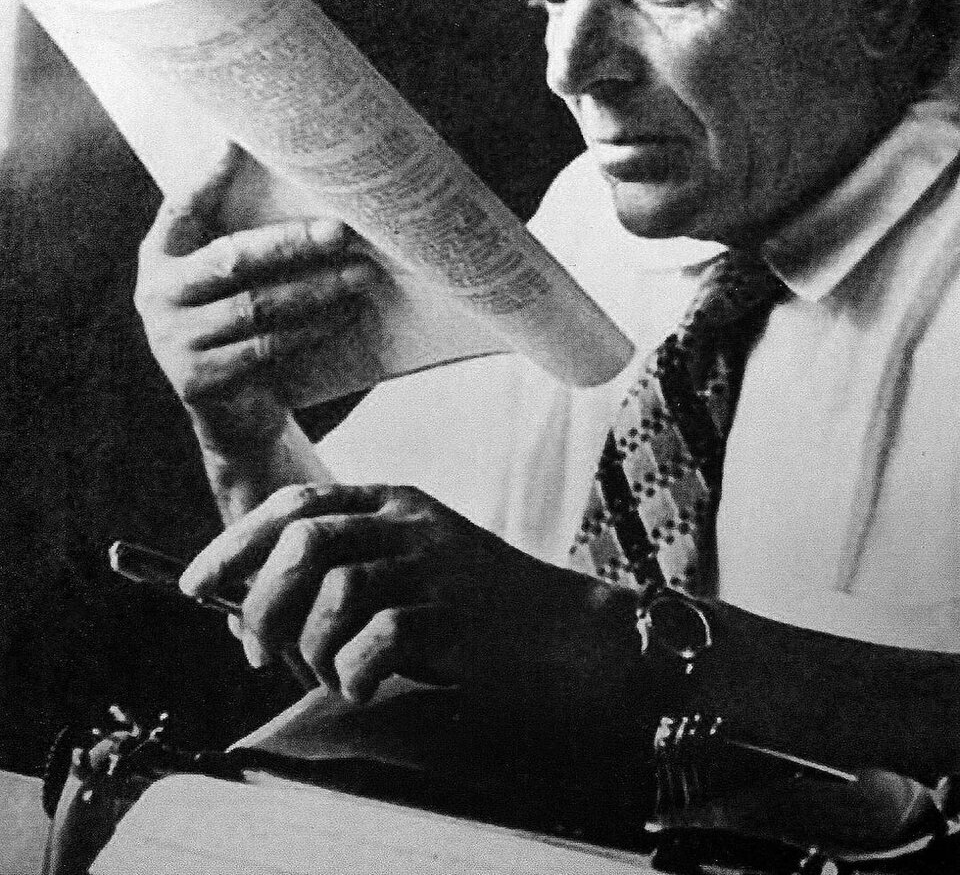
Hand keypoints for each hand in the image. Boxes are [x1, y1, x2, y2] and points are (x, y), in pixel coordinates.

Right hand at [135, 146, 381, 450]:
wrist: (236, 415)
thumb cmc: (242, 329)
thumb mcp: (233, 284)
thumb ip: (250, 245)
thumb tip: (313, 187)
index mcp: (161, 259)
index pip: (181, 209)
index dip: (207, 179)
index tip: (236, 143)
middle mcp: (158, 297)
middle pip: (232, 259)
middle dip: (291, 242)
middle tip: (341, 231)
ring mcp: (175, 342)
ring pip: (257, 307)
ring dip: (316, 289)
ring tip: (360, 276)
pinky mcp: (202, 381)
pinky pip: (267, 347)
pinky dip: (312, 328)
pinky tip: (345, 315)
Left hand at [179, 482, 638, 711]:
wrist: (568, 636)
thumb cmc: (477, 610)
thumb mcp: (407, 572)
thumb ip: (337, 579)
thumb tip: (245, 616)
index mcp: (393, 503)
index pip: (296, 503)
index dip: (236, 543)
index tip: (196, 587)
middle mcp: (410, 523)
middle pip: (304, 541)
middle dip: (262, 602)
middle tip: (258, 652)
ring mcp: (435, 565)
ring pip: (335, 593)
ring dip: (312, 648)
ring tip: (330, 675)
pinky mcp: (456, 614)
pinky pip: (376, 642)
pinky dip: (354, 674)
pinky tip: (365, 687)